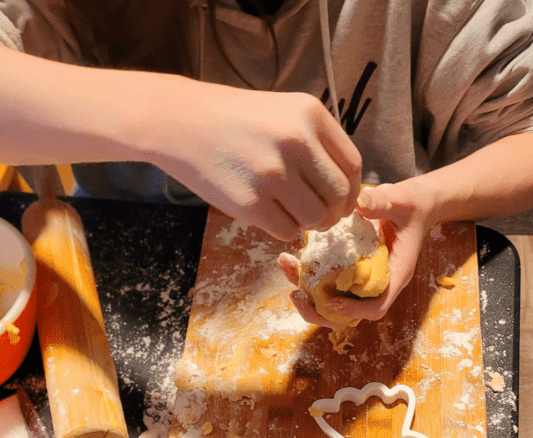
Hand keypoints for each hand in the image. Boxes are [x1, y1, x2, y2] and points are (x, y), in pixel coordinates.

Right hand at [158, 81, 362, 240]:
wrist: (180, 122)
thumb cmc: (234, 119)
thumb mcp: (283, 111)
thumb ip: (316, 143)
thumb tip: (344, 189)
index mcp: (310, 115)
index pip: (352, 165)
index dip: (352, 191)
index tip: (342, 201)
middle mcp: (296, 142)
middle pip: (339, 196)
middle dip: (334, 213)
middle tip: (320, 217)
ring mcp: (273, 174)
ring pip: (315, 218)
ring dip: (309, 224)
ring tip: (292, 213)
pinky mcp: (251, 203)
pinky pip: (287, 231)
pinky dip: (284, 229)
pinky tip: (270, 214)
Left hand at [277, 177, 436, 327]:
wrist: (414, 203)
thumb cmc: (412, 204)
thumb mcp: (401, 200)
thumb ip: (381, 202)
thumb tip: (359, 203)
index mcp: (395, 274)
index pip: (376, 306)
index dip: (353, 309)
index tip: (331, 299)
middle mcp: (376, 283)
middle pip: (347, 316)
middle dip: (319, 312)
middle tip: (297, 295)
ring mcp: (360, 279)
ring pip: (331, 302)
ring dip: (306, 294)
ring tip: (287, 269)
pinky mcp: (347, 270)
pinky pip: (325, 282)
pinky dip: (305, 275)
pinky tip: (290, 258)